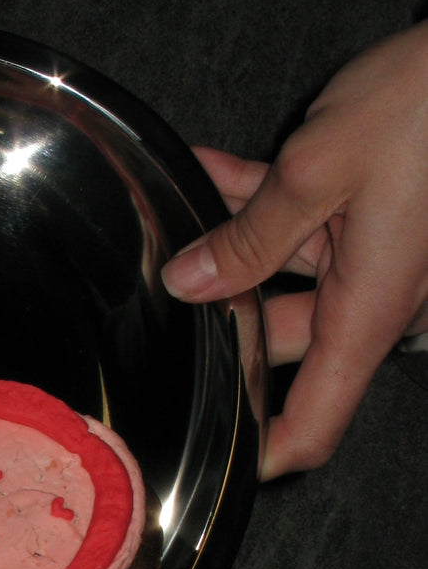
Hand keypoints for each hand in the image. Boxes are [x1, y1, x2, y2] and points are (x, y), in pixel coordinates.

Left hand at [161, 21, 427, 479]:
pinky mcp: (377, 216)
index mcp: (368, 312)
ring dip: (231, 247)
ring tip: (176, 223)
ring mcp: (379, 258)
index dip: (263, 454)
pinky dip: (258, 204)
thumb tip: (190, 282)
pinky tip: (205, 173)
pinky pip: (306, 226)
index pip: (313, 424)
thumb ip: (249, 236)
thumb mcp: (318, 170)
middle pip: (282, 346)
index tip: (213, 464)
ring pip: (285, 276)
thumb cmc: (427, 104)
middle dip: (224, 323)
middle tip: (165, 303)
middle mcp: (378, 297)